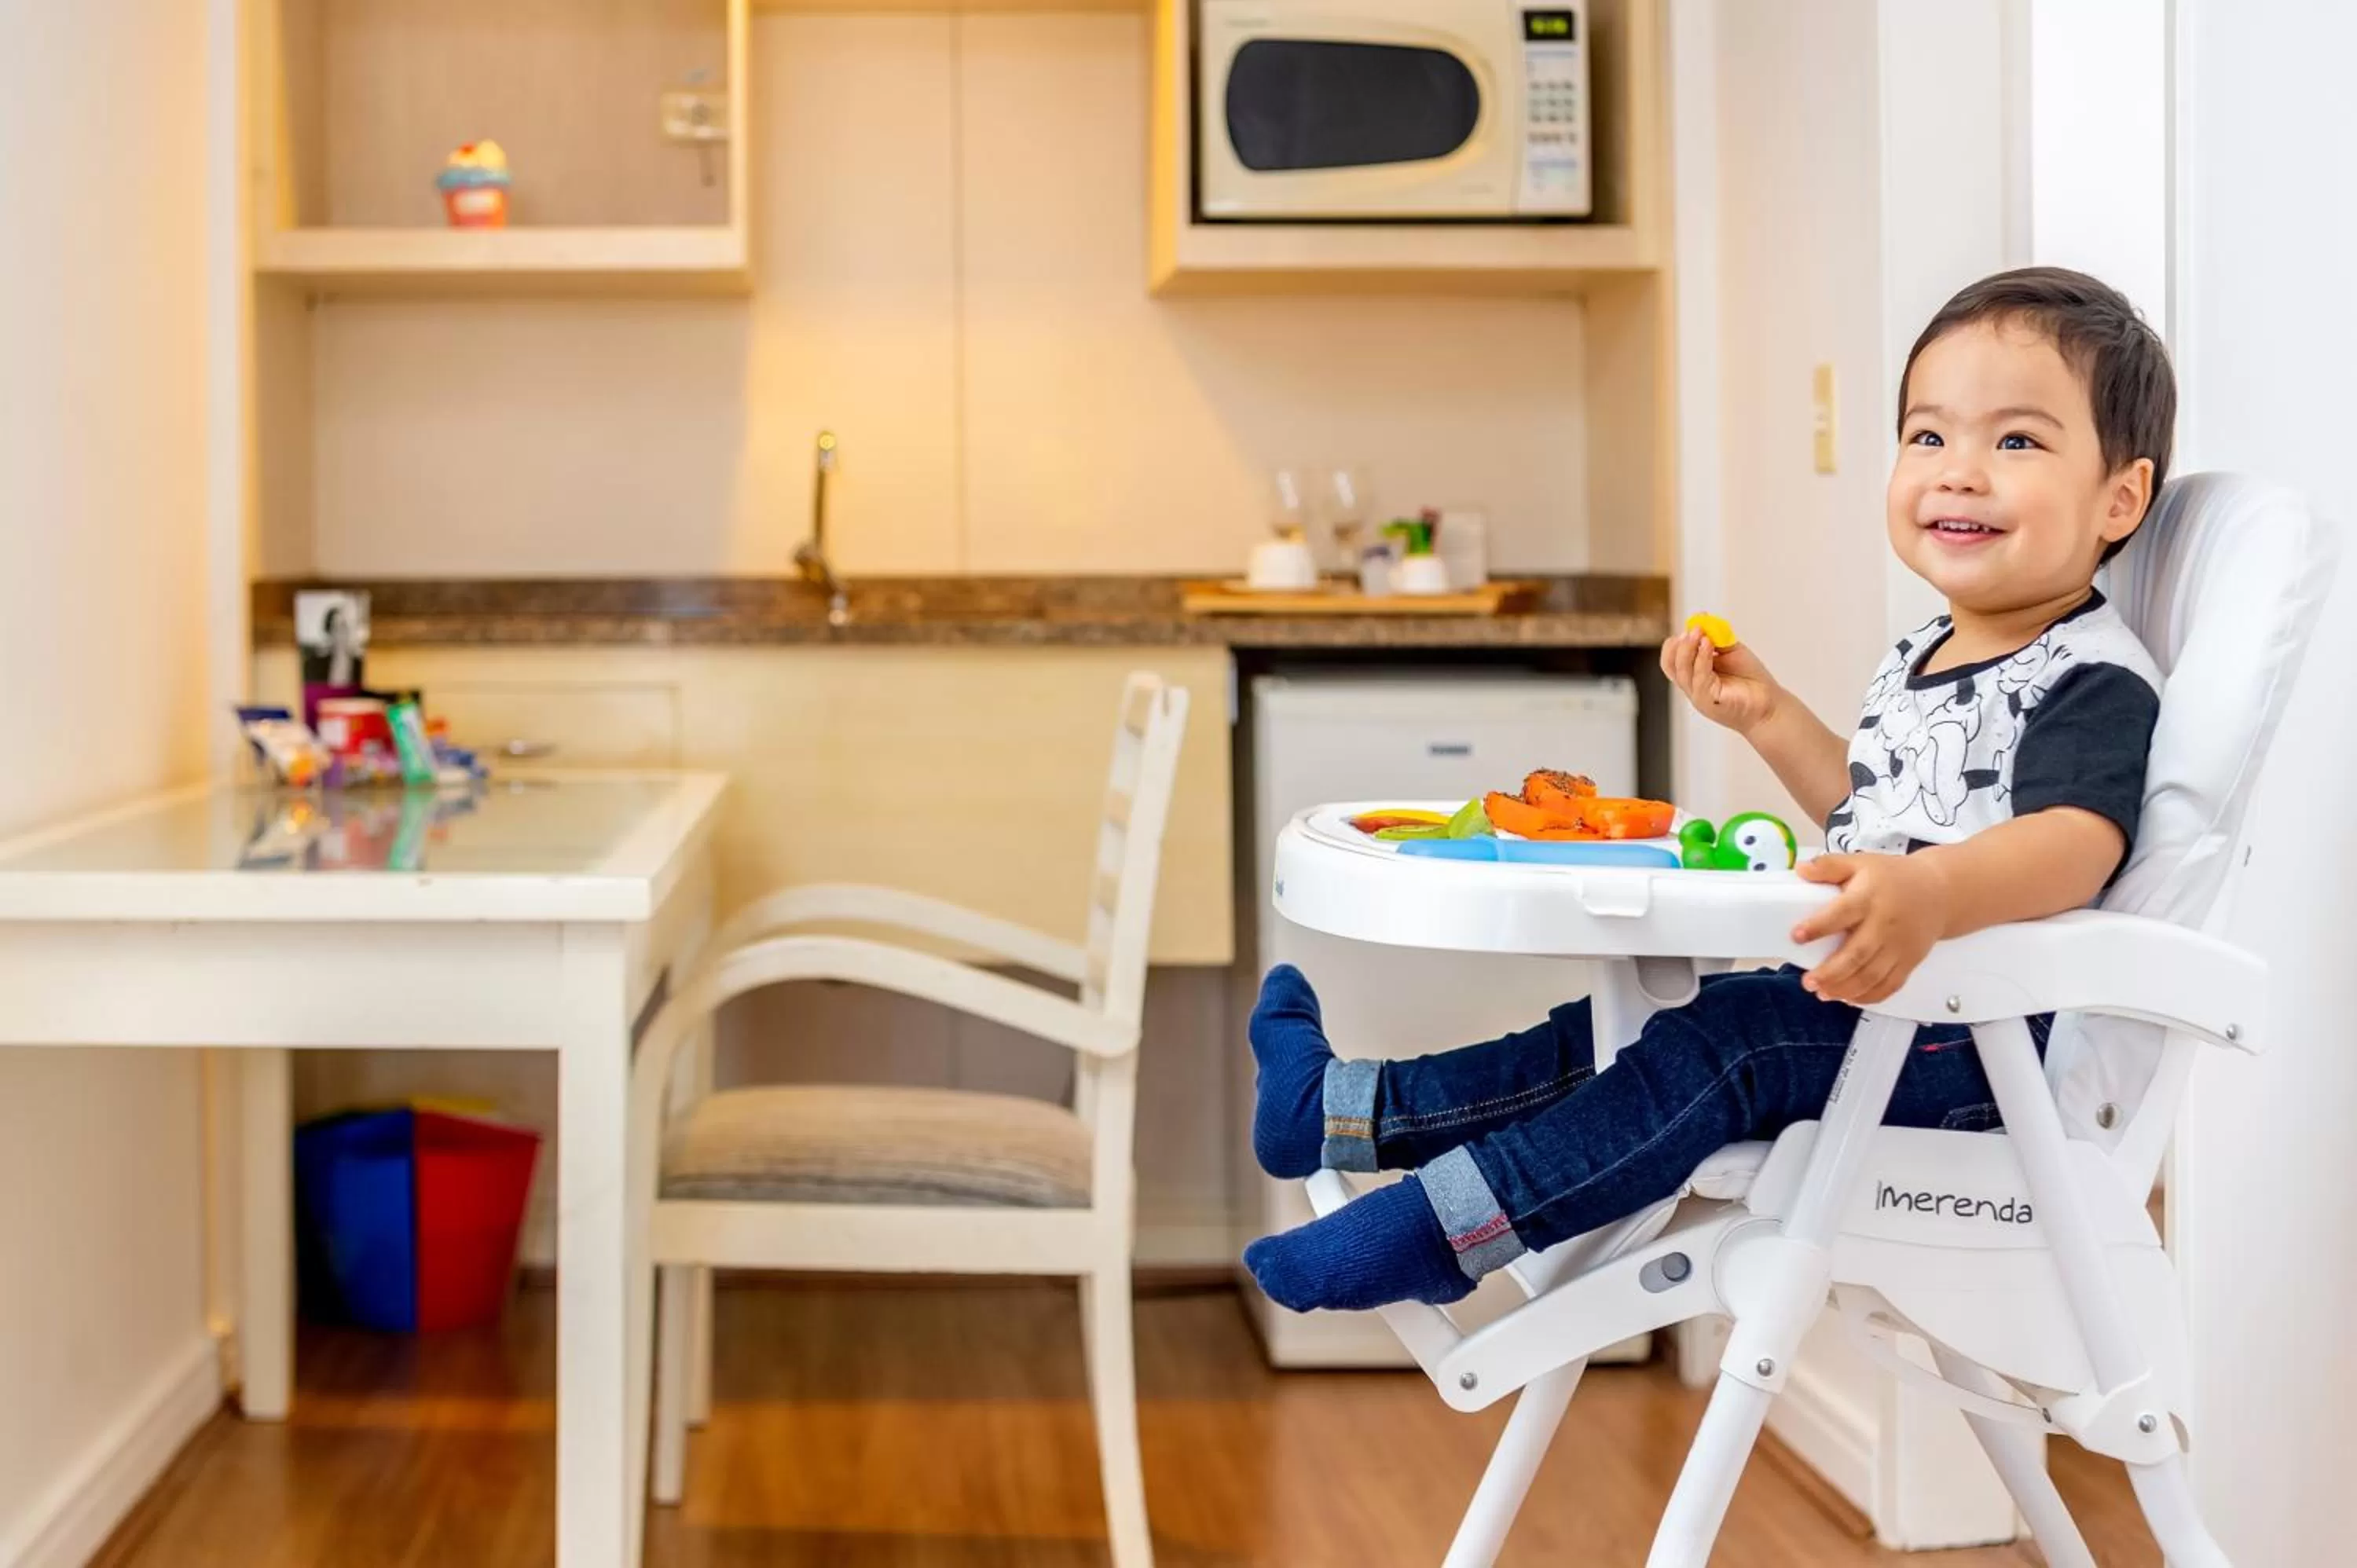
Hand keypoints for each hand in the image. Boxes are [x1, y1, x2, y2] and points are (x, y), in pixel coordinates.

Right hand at [1661, 628, 1781, 735]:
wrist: (1770, 704)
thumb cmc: (1751, 679)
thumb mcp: (1731, 651)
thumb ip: (1716, 637)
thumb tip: (1701, 618)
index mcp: (1693, 675)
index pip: (1672, 659)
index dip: (1677, 642)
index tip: (1693, 625)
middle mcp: (1692, 686)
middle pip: (1671, 665)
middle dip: (1680, 644)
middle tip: (1693, 629)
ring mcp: (1698, 696)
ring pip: (1682, 671)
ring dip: (1689, 649)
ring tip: (1700, 633)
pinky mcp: (1709, 702)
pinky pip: (1700, 678)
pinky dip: (1702, 659)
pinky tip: (1709, 645)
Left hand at [1791, 852, 1949, 1004]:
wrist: (1938, 892)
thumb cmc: (1894, 878)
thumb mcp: (1860, 863)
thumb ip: (1829, 866)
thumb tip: (1801, 869)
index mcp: (1869, 898)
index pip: (1842, 913)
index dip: (1818, 926)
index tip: (1797, 936)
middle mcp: (1885, 924)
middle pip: (1857, 954)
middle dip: (1830, 972)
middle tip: (1808, 981)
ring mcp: (1899, 946)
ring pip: (1872, 976)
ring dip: (1845, 989)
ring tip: (1822, 992)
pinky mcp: (1909, 961)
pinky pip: (1890, 985)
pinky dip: (1869, 996)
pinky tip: (1848, 997)